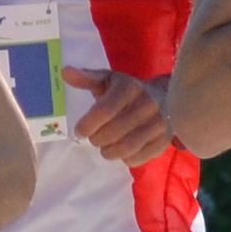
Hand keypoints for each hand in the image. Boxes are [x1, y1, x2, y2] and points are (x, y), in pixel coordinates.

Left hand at [63, 66, 177, 166]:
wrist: (165, 97)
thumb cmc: (127, 91)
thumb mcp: (108, 80)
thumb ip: (87, 78)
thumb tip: (65, 73)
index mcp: (130, 87)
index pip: (104, 111)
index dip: (87, 125)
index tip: (80, 131)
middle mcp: (148, 104)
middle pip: (112, 133)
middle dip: (96, 140)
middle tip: (94, 138)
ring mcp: (159, 124)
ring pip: (124, 149)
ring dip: (108, 152)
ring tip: (105, 147)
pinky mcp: (164, 141)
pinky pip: (137, 158)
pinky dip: (124, 158)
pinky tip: (122, 150)